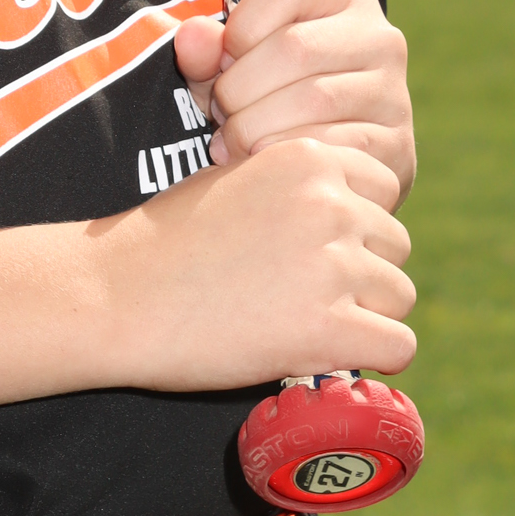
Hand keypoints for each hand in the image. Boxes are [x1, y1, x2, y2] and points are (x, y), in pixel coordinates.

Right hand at [100, 134, 415, 391]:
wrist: (116, 294)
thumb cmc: (168, 241)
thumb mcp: (235, 177)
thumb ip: (297, 184)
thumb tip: (352, 214)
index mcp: (311, 157)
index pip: (383, 189)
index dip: (351, 225)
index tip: (310, 250)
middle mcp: (332, 203)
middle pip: (395, 244)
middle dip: (359, 272)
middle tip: (298, 294)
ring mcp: (333, 265)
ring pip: (398, 295)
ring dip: (363, 315)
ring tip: (301, 322)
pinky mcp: (329, 327)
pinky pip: (397, 346)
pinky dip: (368, 357)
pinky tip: (325, 355)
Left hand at [171, 0, 414, 198]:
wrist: (335, 161)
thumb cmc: (273, 98)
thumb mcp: (237, 65)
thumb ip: (208, 49)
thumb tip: (189, 36)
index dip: (240, 27)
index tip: (224, 62)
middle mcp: (380, 37)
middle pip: (295, 46)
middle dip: (240, 87)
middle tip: (221, 116)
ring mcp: (393, 91)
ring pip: (313, 99)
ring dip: (255, 127)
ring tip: (233, 143)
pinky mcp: (397, 144)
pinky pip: (333, 146)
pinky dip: (286, 157)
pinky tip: (264, 164)